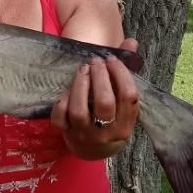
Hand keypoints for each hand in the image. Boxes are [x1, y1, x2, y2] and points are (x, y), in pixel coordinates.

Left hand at [50, 38, 139, 160]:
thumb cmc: (111, 119)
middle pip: (105, 103)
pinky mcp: (66, 133)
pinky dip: (62, 102)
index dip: (122, 74)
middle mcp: (107, 132)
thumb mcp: (122, 102)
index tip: (112, 59)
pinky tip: (67, 89)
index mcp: (126, 125)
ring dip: (80, 85)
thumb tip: (131, 42)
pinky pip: (60, 118)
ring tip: (82, 69)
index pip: (129, 97)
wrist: (93, 150)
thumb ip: (126, 72)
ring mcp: (84, 134)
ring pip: (80, 111)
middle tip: (96, 61)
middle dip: (100, 77)